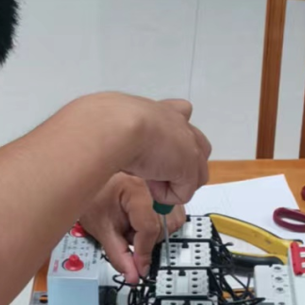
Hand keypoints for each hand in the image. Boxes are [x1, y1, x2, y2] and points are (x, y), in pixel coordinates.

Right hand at [72, 94, 210, 205]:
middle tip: (154, 171)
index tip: (158, 148)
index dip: (175, 136)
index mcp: (160, 109)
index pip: (182, 112)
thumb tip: (128, 155)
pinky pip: (184, 193)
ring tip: (149, 179)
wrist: (113, 127)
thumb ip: (126, 133)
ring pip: (195, 175)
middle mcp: (178, 123)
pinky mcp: (189, 167)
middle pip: (199, 147)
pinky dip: (167, 195)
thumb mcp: (114, 124)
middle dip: (181, 164)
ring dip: (173, 182)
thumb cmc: (105, 123)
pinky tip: (149, 184)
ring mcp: (188, 144)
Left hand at [80, 173, 187, 283]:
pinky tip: (141, 221)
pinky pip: (172, 214)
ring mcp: (159, 186)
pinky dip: (159, 224)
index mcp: (135, 190)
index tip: (139, 269)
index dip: (143, 253)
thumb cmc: (93, 200)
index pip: (149, 228)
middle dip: (145, 240)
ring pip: (173, 221)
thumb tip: (133, 275)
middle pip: (164, 227)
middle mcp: (151, 185)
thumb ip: (118, 255)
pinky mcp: (162, 190)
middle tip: (125, 236)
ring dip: (154, 233)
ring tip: (132, 226)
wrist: (88, 183)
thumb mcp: (102, 230)